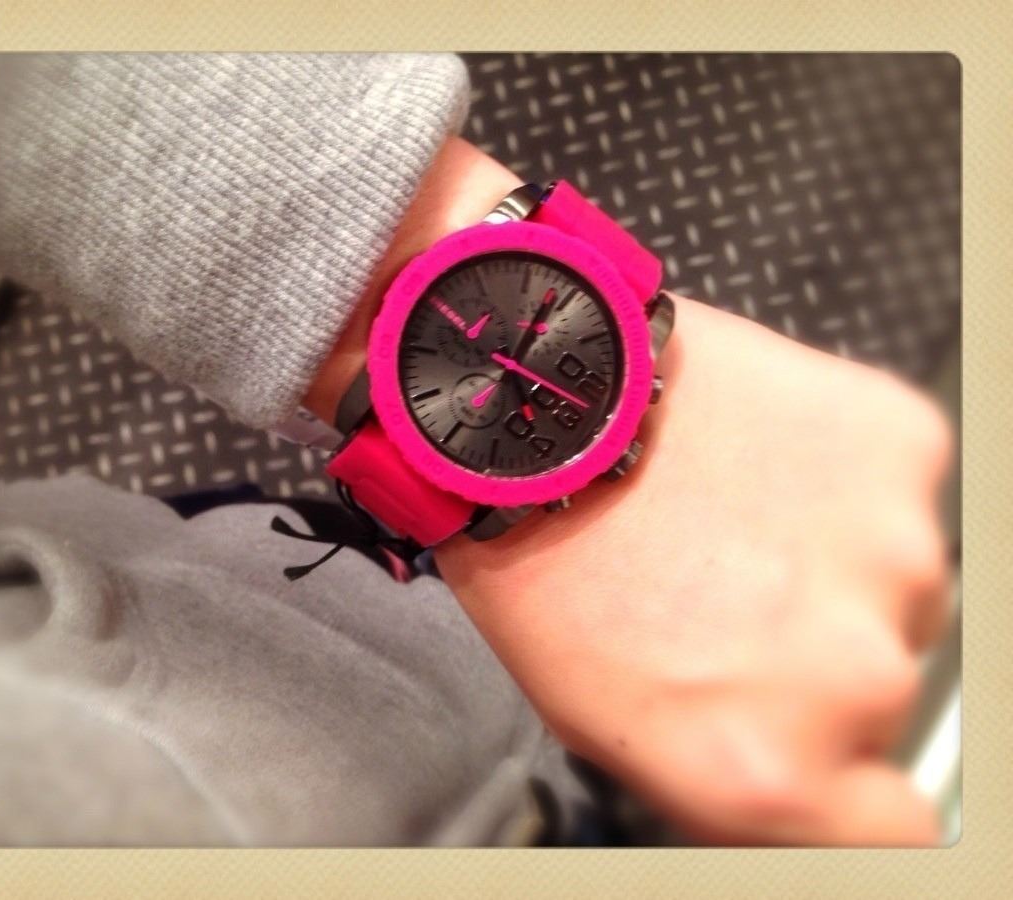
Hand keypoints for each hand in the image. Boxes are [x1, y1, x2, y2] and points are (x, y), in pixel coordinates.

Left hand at [437, 296, 951, 844]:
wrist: (534, 411)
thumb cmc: (541, 559)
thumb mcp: (603, 725)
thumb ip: (730, 774)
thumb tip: (790, 780)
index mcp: (765, 767)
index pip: (888, 824)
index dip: (848, 781)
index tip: (820, 745)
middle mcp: (847, 676)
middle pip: (883, 694)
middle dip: (817, 655)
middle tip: (726, 600)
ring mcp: (889, 553)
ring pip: (901, 588)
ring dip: (836, 564)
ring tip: (731, 521)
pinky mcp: (899, 447)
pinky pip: (899, 489)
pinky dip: (843, 478)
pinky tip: (756, 462)